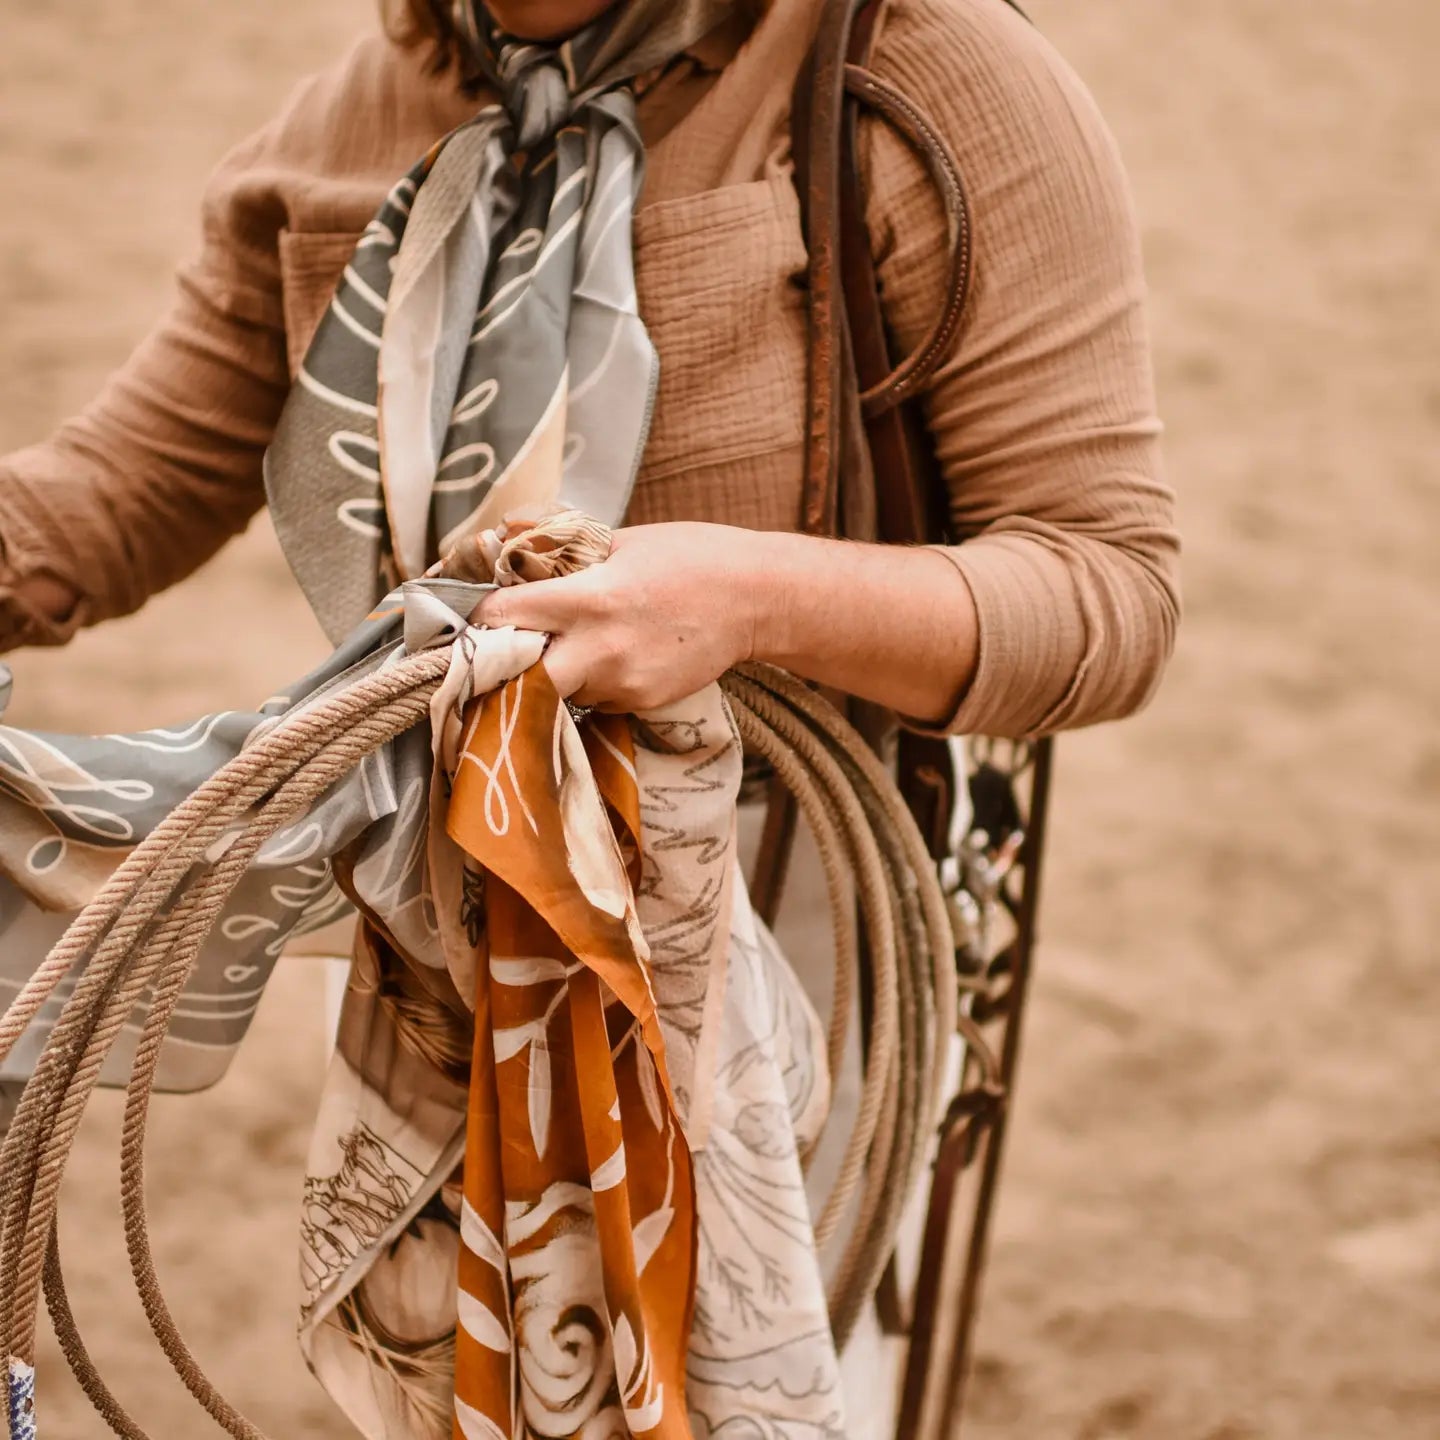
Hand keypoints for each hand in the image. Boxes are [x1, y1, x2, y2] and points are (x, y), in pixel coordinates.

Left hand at [474, 522, 765, 710]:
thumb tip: (506, 532)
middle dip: (507, 664)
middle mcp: (601, 648)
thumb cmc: (691, 557)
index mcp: (590, 597)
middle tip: (506, 647)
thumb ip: (560, 543)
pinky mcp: (641, 702)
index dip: (481, 617)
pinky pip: (594, 699)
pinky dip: (591, 682)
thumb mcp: (622, 538)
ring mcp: (622, 682)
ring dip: (551, 672)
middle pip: (519, 677)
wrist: (758, 599)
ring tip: (575, 642)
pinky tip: (616, 655)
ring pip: (557, 691)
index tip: (476, 615)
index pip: (504, 616)